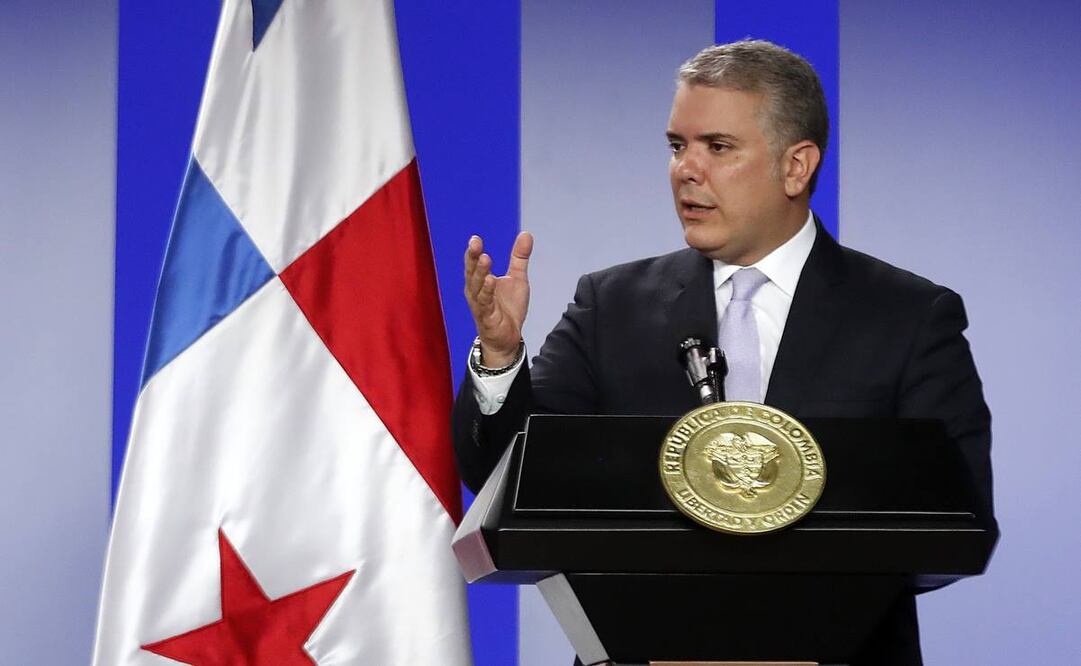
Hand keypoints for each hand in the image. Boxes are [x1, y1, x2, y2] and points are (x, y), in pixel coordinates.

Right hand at [464, 231, 533, 366]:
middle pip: (472, 272)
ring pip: (477, 287)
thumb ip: (519, 258)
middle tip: (475, 243)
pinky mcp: (487, 317)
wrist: (509, 338)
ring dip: (480, 273)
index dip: (473, 252)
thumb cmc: (507, 308)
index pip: (474, 263)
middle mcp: (475, 292)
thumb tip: (525, 234)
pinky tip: (491, 281)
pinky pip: (485, 303)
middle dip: (472, 258)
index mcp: (480, 281)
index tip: (475, 238)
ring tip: (485, 258)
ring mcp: (480, 305)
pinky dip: (487, 292)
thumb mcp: (517, 279)